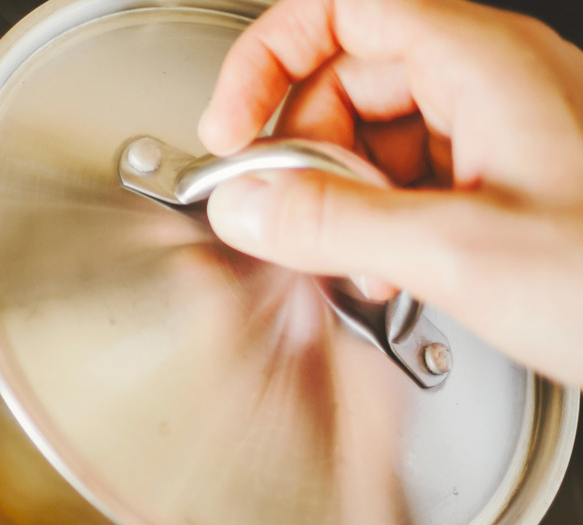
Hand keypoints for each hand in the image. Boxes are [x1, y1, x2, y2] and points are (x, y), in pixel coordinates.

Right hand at [197, 0, 582, 386]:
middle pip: (350, 78)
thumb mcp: (458, 253)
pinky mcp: (516, 178)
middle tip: (290, 218)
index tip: (233, 129)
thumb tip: (246, 203)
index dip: (266, 60)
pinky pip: (419, 176)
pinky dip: (385, 221)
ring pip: (381, 133)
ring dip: (344, 198)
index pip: (338, 8)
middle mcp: (496, 81)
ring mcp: (509, 128)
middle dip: (305, 151)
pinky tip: (395, 272)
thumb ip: (332, 222)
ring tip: (356, 262)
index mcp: (483, 63)